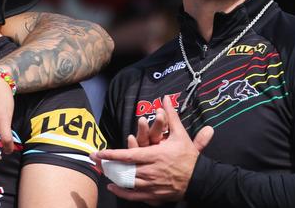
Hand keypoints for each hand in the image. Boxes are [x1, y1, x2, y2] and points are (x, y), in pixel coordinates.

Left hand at [91, 96, 213, 203]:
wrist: (200, 179)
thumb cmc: (188, 157)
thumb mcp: (180, 134)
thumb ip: (171, 116)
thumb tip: (165, 99)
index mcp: (154, 155)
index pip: (128, 155)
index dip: (112, 154)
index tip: (99, 153)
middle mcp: (150, 171)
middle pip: (123, 169)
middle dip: (108, 165)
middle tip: (94, 161)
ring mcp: (151, 185)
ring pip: (127, 182)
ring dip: (113, 177)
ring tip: (101, 170)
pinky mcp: (153, 195)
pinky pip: (134, 195)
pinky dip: (122, 192)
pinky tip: (113, 186)